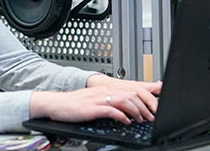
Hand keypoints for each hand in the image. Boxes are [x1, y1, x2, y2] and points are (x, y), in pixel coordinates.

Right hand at [30, 87, 153, 124]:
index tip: (153, 108)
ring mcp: (99, 99)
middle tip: (150, 116)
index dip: (146, 98)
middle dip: (145, 106)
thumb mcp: (95, 99)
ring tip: (141, 119)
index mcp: (107, 88)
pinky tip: (126, 121)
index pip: (132, 89)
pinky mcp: (93, 108)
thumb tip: (125, 108)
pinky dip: (122, 116)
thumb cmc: (74, 103)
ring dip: (136, 111)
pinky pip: (112, 110)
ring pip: (125, 101)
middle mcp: (105, 91)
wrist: (57, 103)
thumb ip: (111, 100)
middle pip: (132, 94)